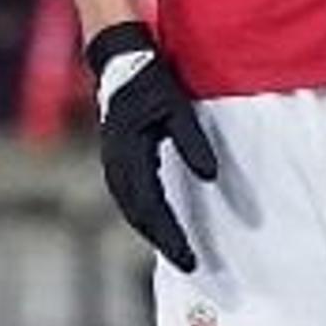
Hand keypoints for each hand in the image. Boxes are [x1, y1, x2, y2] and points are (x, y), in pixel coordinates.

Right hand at [86, 22, 217, 270]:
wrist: (120, 61)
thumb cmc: (151, 81)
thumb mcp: (176, 108)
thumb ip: (193, 142)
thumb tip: (211, 176)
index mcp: (129, 154)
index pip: (152, 207)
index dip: (171, 235)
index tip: (191, 259)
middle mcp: (116, 165)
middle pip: (139, 215)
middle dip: (164, 241)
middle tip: (190, 264)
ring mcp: (113, 164)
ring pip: (132, 209)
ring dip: (153, 232)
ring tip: (178, 251)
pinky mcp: (117, 161)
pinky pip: (131, 198)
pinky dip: (146, 216)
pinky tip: (161, 225)